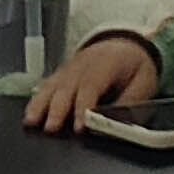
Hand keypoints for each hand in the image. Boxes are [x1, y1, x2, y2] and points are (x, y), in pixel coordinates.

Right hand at [23, 33, 160, 134]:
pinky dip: (37, 99)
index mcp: (107, 63)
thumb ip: (129, 104)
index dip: (84, 107)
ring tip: (31, 122)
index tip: (79, 127)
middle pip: (67, 86)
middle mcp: (84, 64)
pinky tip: (29, 113)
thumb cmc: (135, 66)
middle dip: (57, 109)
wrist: (127, 45)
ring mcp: (70, 67)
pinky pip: (47, 85)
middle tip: (51, 128)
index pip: (92, 85)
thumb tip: (114, 124)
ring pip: (52, 85)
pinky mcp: (62, 74)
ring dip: (41, 104)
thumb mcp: (144, 84)